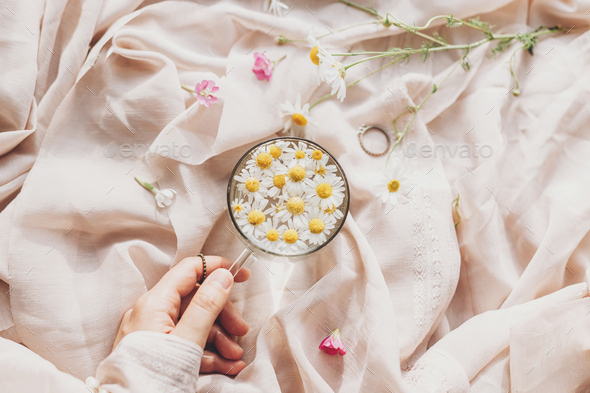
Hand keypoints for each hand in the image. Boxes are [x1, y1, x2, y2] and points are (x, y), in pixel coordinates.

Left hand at [113, 256, 250, 374]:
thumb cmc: (152, 379)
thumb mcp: (187, 341)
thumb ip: (206, 306)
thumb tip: (222, 275)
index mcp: (155, 303)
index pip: (190, 269)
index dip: (217, 268)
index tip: (242, 273)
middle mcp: (151, 313)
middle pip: (196, 299)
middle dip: (223, 315)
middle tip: (241, 331)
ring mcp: (152, 332)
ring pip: (193, 323)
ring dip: (219, 338)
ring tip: (234, 358)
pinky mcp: (155, 350)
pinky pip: (185, 342)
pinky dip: (206, 352)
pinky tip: (224, 366)